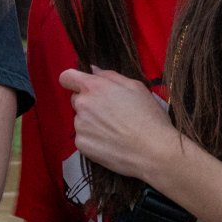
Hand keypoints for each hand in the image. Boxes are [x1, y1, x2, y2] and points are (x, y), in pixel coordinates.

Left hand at [58, 67, 180, 180]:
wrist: (153, 151)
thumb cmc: (148, 116)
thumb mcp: (136, 87)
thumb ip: (110, 76)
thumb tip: (93, 70)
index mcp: (94, 87)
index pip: (67, 77)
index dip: (73, 81)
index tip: (83, 87)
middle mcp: (82, 104)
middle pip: (77, 100)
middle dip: (89, 103)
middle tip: (111, 113)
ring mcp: (80, 126)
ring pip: (81, 120)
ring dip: (92, 123)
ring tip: (114, 132)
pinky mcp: (81, 144)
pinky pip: (83, 138)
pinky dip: (93, 140)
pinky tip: (111, 143)